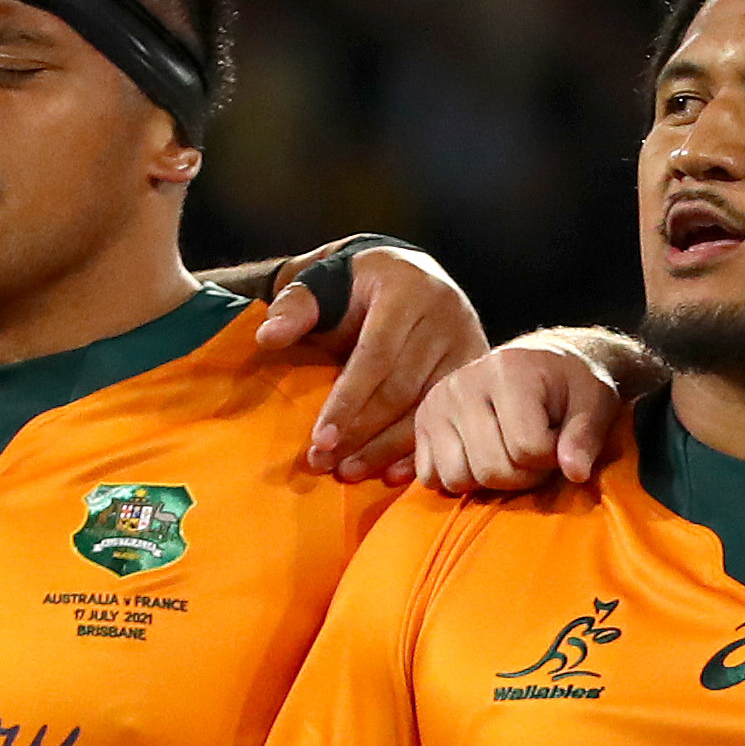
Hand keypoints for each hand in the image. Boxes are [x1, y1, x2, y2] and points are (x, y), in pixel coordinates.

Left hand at [259, 245, 487, 483]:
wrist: (407, 272)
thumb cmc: (357, 284)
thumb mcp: (321, 282)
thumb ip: (294, 307)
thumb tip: (268, 336)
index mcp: (407, 289)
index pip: (375, 356)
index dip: (348, 401)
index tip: (321, 439)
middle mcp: (445, 315)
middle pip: (402, 388)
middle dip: (362, 431)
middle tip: (327, 462)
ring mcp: (467, 343)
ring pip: (428, 409)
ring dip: (387, 448)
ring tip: (350, 471)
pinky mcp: (476, 368)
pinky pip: (449, 416)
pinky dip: (421, 449)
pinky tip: (393, 474)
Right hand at [413, 332, 633, 495]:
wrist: (541, 361)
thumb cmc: (571, 384)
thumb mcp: (595, 401)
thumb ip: (586, 435)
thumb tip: (575, 473)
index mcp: (508, 371)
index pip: (527, 449)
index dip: (552, 458)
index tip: (559, 439)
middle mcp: (463, 383)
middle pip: (491, 469)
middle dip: (524, 475)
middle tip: (537, 452)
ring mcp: (437, 403)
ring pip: (458, 478)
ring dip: (491, 481)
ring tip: (510, 453)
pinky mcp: (422, 422)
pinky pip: (431, 477)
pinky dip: (460, 479)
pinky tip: (482, 456)